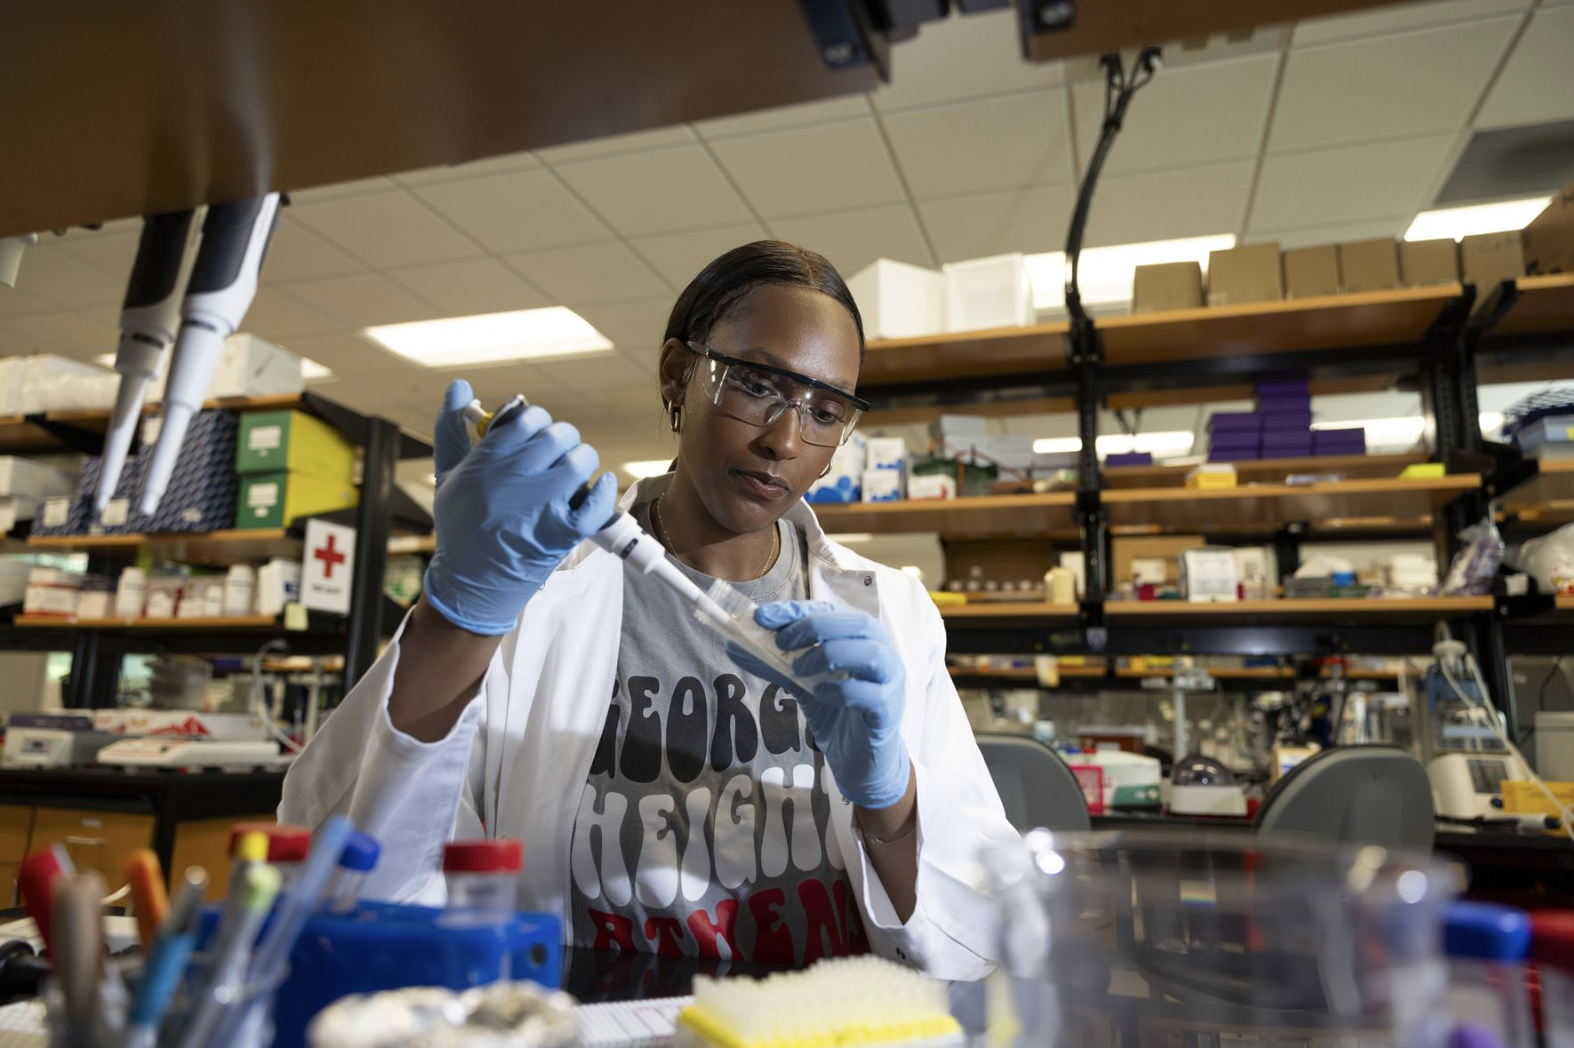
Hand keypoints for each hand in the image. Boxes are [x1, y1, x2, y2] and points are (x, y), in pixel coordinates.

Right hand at [423, 379, 616, 634]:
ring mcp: (542, 505)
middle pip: (559, 435)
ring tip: (572, 478)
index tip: (538, 437)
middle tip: (557, 459)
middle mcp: (515, 477)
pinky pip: (599, 500)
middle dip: (562, 443)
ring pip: (582, 460)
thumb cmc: (460, 527)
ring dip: (582, 465)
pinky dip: (603, 493)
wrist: (470, 584)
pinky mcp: (563, 532)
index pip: (529, 417)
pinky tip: (596, 491)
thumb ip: (451, 428)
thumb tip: (459, 385)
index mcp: (487, 460)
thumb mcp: (448, 475)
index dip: (539, 422)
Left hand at [727, 600, 910, 809]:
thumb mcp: (802, 684)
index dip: (797, 611)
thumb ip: (775, 663)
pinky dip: (841, 691)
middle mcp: (881, 654)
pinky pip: (870, 694)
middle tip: (781, 643)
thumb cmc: (836, 713)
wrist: (859, 760)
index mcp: (860, 639)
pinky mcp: (887, 712)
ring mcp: (890, 682)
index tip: (762, 617)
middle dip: (815, 626)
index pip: (831, 611)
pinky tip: (820, 695)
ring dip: (829, 655)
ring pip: (870, 653)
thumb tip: (734, 645)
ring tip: (799, 670)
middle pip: (858, 623)